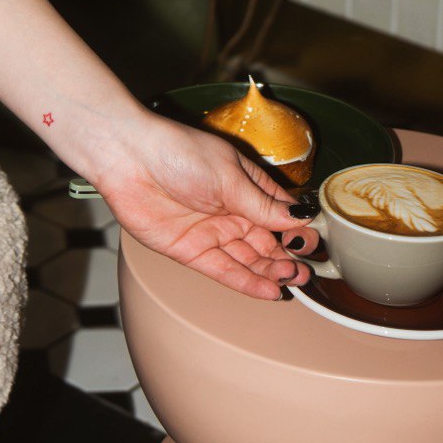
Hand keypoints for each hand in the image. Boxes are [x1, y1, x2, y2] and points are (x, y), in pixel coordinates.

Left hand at [96, 116, 316, 299]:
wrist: (129, 158)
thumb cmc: (178, 153)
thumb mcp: (230, 178)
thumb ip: (263, 206)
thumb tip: (300, 219)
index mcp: (246, 185)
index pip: (280, 212)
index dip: (298, 229)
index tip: (314, 244)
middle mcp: (231, 210)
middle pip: (267, 241)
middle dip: (287, 257)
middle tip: (304, 271)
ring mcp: (211, 232)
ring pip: (249, 259)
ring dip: (271, 271)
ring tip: (292, 281)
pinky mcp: (190, 250)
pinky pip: (224, 270)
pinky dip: (246, 281)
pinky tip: (269, 290)